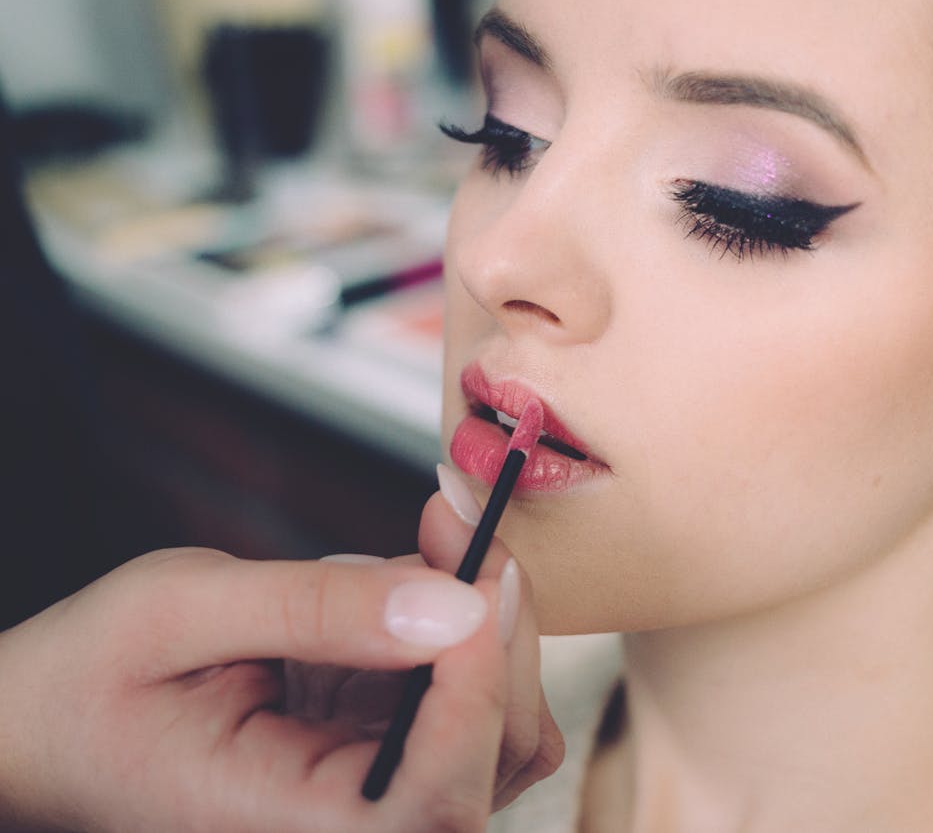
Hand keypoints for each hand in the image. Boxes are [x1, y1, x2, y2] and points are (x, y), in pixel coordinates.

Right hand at [0, 488, 560, 831]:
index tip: (479, 577)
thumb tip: (454, 602)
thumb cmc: (84, 682)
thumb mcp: (177, 613)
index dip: (481, 692)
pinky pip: (468, 688)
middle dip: (500, 622)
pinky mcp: (382, 745)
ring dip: (491, 615)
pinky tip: (416, 562)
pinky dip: (462, 616)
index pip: (435, 801)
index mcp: (290, 826)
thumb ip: (317, 609)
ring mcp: (376, 788)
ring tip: (436, 528)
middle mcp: (351, 825)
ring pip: (503, 720)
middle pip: (498, 750)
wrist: (47, 721)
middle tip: (453, 513)